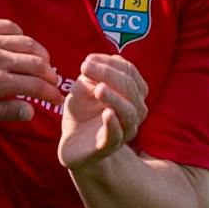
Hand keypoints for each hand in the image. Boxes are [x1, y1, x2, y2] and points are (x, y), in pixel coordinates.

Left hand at [0, 19, 60, 123]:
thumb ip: (1, 111)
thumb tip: (29, 111)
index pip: (35, 85)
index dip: (51, 93)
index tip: (56, 100)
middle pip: (37, 62)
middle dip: (50, 74)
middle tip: (52, 82)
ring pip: (27, 42)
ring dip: (40, 54)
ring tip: (43, 64)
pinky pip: (9, 26)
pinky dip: (21, 35)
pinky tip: (21, 43)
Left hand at [59, 52, 148, 168]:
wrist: (73, 144)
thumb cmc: (82, 112)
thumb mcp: (84, 89)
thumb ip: (91, 75)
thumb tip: (93, 60)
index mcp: (132, 93)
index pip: (129, 72)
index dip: (110, 63)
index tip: (87, 60)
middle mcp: (135, 111)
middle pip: (130, 88)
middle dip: (108, 75)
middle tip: (85, 67)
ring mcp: (124, 130)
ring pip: (128, 112)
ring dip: (114, 98)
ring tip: (99, 88)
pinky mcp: (108, 147)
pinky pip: (116, 135)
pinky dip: (113, 123)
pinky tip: (106, 113)